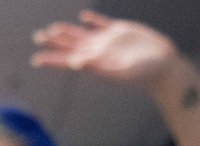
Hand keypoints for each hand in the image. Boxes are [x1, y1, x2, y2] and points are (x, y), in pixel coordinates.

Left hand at [31, 11, 177, 91]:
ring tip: (53, 29)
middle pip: (71, 45)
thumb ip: (98, 66)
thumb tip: (75, 62)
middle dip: (54, 41)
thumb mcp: (120, 71)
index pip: (68, 60)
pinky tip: (85, 17)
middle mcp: (98, 52)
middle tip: (37, 37)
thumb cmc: (144, 73)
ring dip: (68, 31)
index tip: (36, 59)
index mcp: (95, 63)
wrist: (164, 66)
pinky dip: (93, 20)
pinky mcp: (121, 31)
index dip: (52, 59)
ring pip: (82, 34)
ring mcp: (108, 41)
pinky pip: (102, 24)